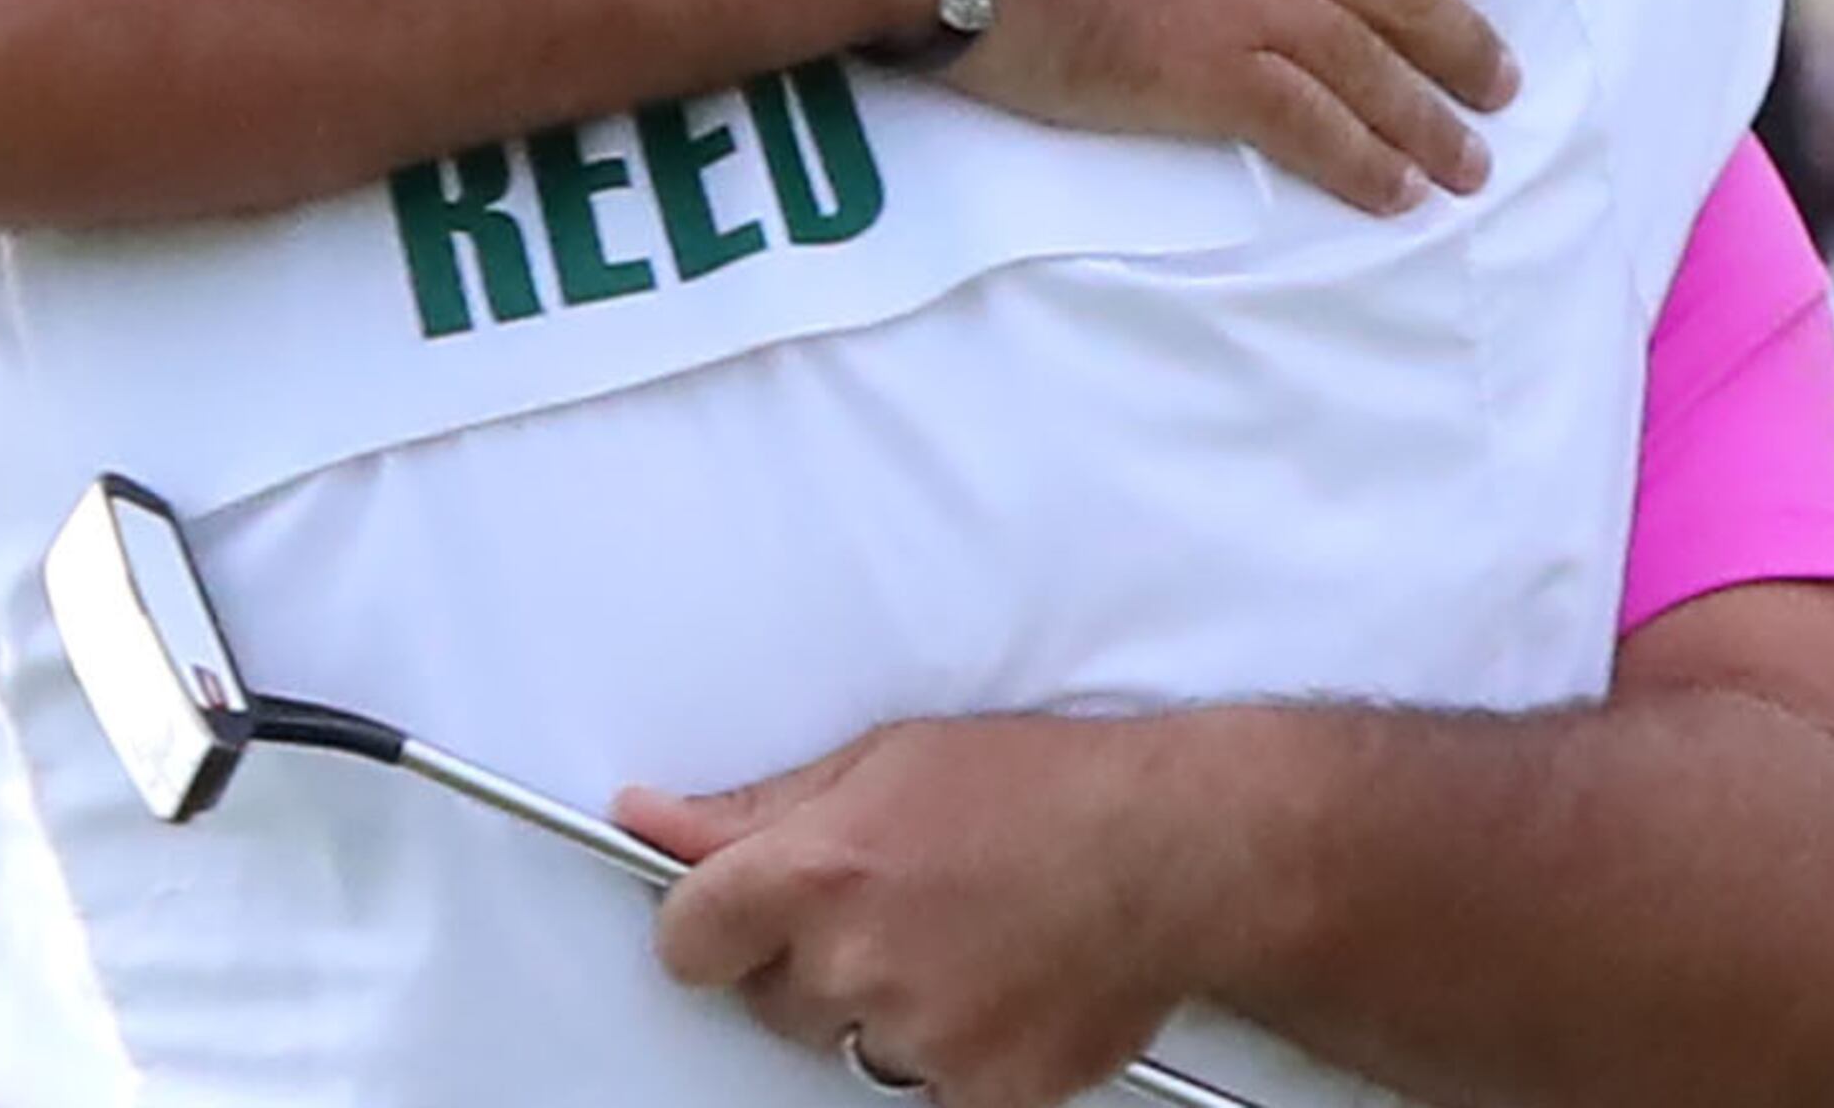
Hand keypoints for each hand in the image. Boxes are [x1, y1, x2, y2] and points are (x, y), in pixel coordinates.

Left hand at [619, 715, 1227, 1107]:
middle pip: (771, 999)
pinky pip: (925, 1088)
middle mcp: (858, 961)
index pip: (687, 939)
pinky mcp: (979, 1093)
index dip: (711, 926)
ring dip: (885, 1007)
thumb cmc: (1048, 788)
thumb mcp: (888, 759)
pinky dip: (955, 1050)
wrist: (1178, 849)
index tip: (736, 917)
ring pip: (850, 1046)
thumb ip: (759, 807)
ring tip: (963, 938)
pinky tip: (1000, 984)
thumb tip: (655, 819)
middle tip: (898, 905)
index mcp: (819, 871)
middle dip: (814, 961)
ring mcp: (919, 1036)